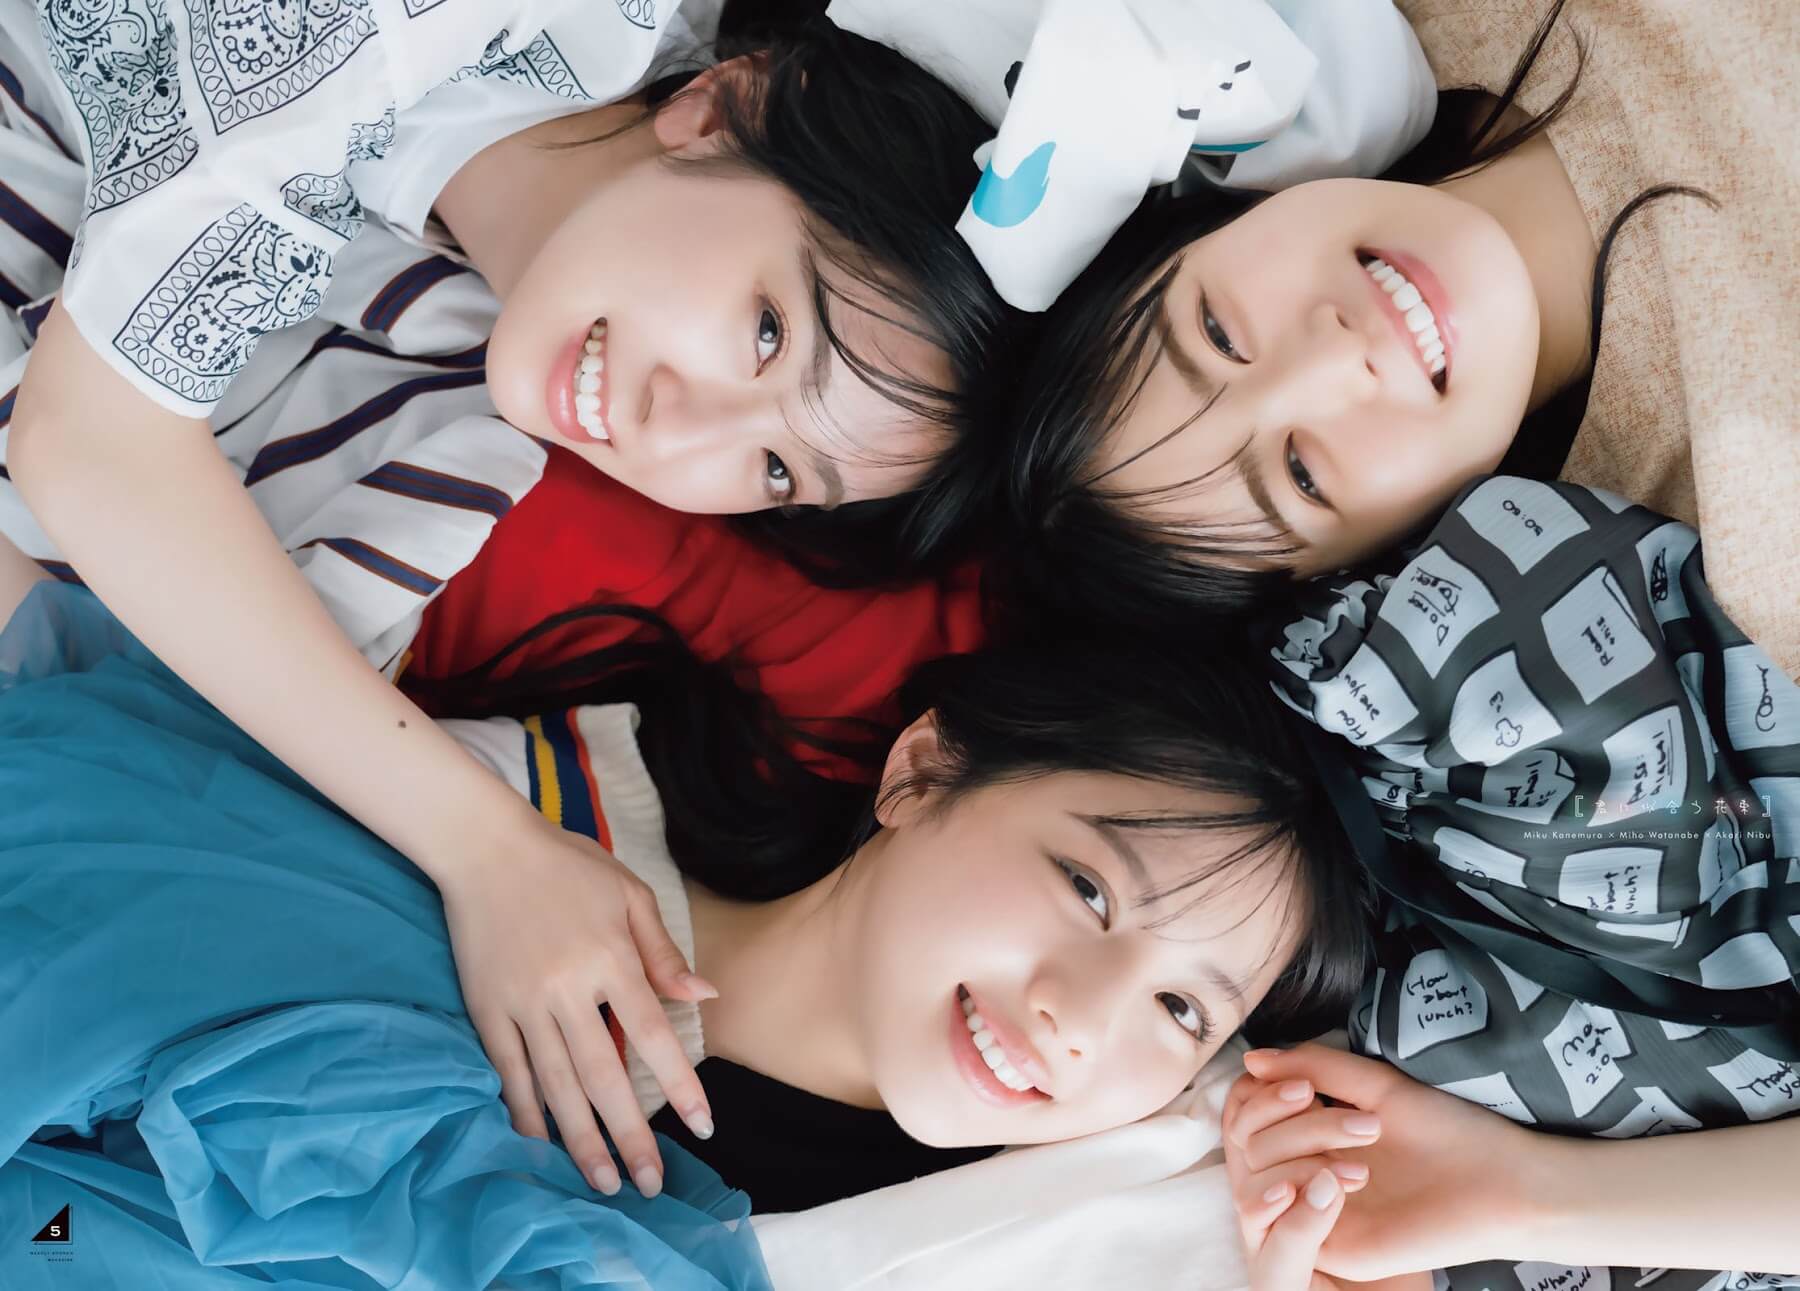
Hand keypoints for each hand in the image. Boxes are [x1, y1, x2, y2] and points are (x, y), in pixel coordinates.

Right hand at [437, 811, 716, 1198]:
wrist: (485, 846)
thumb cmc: (568, 865)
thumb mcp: (629, 894)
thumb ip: (663, 953)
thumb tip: (705, 998)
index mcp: (612, 958)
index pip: (653, 1036)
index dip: (679, 1086)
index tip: (704, 1126)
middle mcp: (568, 987)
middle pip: (605, 1076)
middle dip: (631, 1135)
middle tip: (650, 1184)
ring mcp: (523, 1001)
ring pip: (556, 1084)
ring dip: (581, 1139)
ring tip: (603, 1181)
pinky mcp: (487, 1007)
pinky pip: (508, 1070)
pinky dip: (525, 1111)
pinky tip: (541, 1145)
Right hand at [1240, 1044, 1545, 1281]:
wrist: (1504, 1182)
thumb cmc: (1449, 1132)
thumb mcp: (1377, 1087)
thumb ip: (1316, 1067)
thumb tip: (1252, 1060)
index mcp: (1317, 1139)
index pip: (1251, 1118)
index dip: (1259, 1096)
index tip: (1299, 1084)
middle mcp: (1310, 1175)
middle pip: (1249, 1145)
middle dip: (1287, 1120)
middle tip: (1341, 1112)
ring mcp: (1320, 1214)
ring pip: (1259, 1179)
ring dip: (1300, 1150)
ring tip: (1363, 1152)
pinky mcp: (1337, 1249)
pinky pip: (1286, 1220)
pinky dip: (1303, 1189)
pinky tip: (1344, 1178)